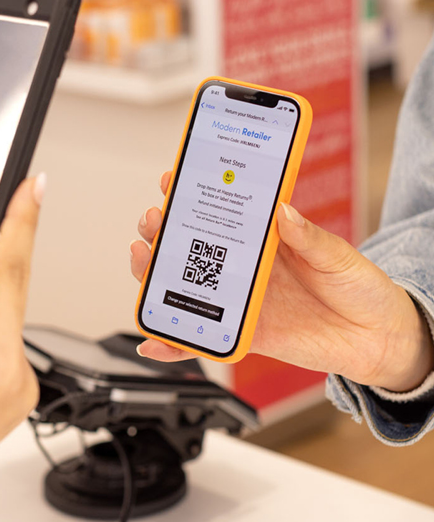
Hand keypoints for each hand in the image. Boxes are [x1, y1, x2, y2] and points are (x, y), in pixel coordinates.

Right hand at [0, 176, 44, 480]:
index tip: (37, 187)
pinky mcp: (12, 402)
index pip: (12, 272)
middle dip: (1, 259)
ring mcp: (19, 394)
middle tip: (13, 209)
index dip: (23, 222)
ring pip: (7, 324)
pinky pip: (3, 350)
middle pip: (13, 298)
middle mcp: (19, 379)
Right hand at [131, 170, 433, 392]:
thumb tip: (282, 211)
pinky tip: (155, 339)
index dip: (193, 194)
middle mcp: (246, 267)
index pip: (221, 211)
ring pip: (185, 285)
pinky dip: (174, 342)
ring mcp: (240, 300)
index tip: (172, 179)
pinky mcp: (243, 332)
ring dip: (154, 274)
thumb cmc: (361, 290)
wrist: (378, 340)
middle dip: (162, 229)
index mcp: (265, 239)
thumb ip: (309, 236)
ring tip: (143, 261)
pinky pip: (201, 337)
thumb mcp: (338, 255)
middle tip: (154, 220)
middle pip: (190, 245)